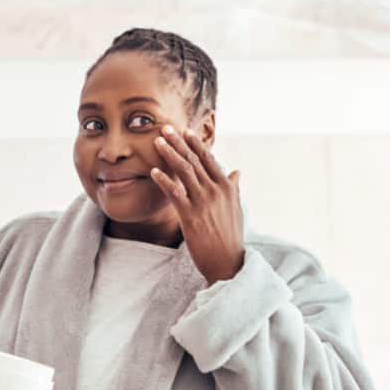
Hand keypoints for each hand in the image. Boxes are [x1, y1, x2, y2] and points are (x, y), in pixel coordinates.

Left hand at [151, 125, 244, 284]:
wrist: (228, 262)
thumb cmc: (231, 238)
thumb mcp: (236, 209)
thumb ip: (234, 188)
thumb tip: (236, 171)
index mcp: (227, 188)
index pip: (209, 160)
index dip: (196, 144)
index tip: (185, 131)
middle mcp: (216, 191)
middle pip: (195, 160)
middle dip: (179, 142)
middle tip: (165, 127)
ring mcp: (204, 202)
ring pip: (184, 171)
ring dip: (169, 154)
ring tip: (157, 141)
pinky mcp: (191, 215)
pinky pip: (175, 193)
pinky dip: (164, 180)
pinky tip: (153, 171)